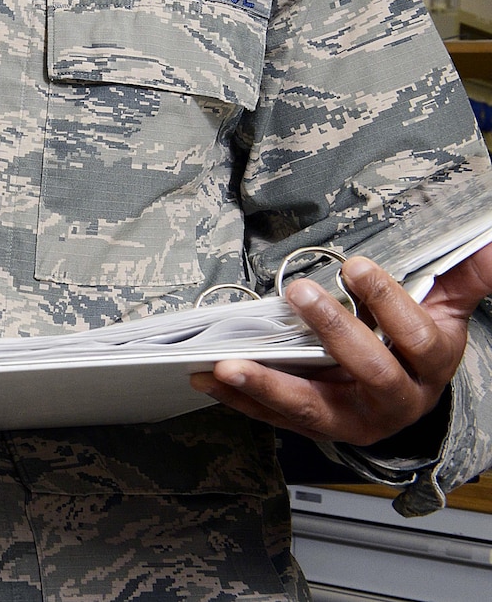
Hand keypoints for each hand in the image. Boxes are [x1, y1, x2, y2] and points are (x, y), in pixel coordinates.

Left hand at [191, 246, 491, 445]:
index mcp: (430, 365)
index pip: (415, 336)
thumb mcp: (445, 312)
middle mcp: (396, 400)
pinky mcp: (318, 428)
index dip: (387, 300)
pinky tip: (208, 378)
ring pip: (313, 406)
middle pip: (369, 369)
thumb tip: (490, 242)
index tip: (354, 265)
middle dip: (333, 330)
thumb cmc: (417, 345)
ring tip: (227, 364)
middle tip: (298, 292)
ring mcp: (355, 419)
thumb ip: (462, 278)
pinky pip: (277, 417)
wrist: (406, 399)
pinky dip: (241, 400)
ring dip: (268, 385)